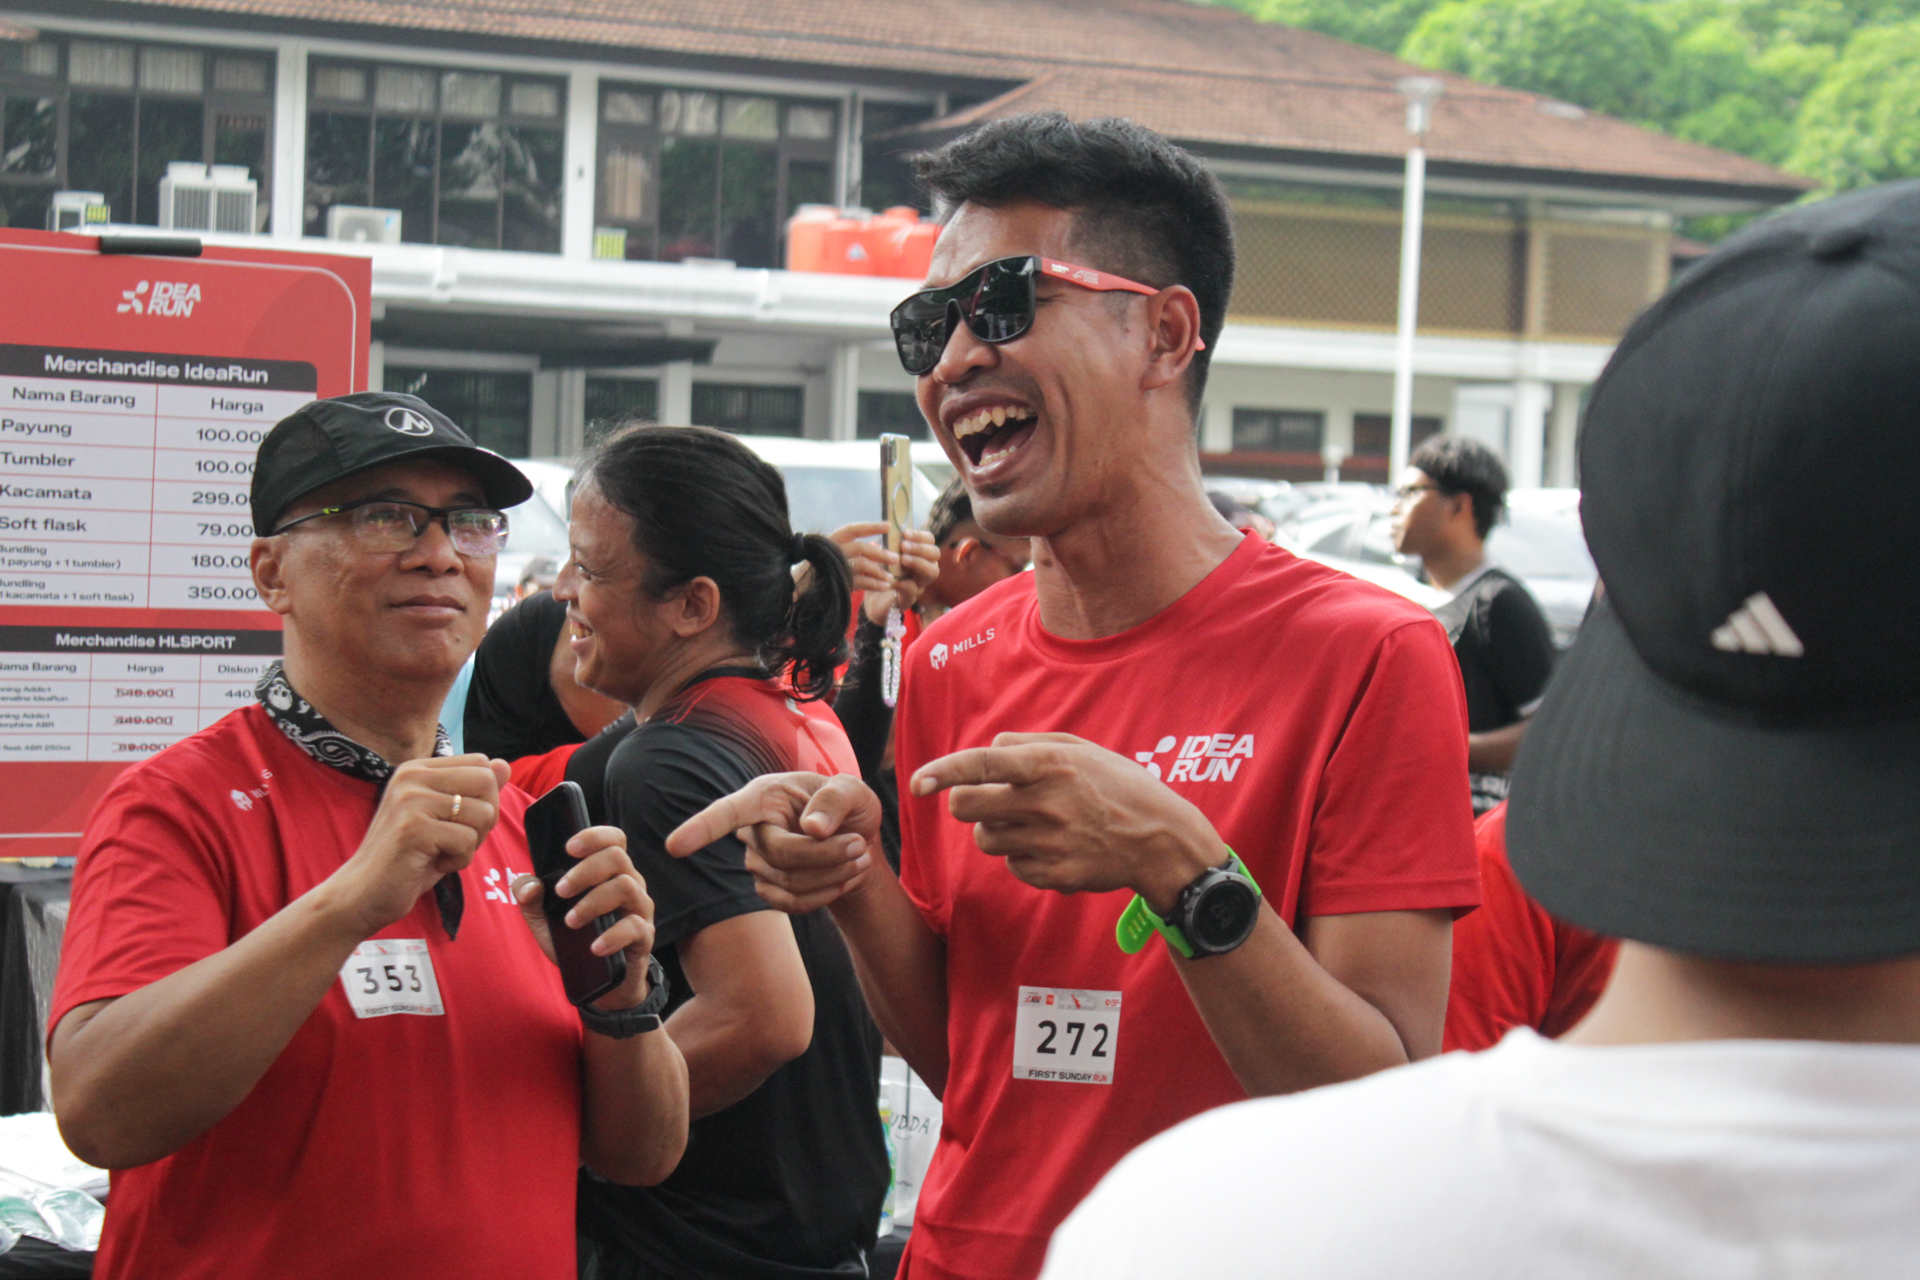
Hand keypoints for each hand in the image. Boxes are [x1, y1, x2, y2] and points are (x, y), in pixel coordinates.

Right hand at [329, 754, 508, 935]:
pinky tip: (432, 863)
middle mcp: (412, 776)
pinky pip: (467, 840)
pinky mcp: (413, 828)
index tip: (457, 822)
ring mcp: (411, 800)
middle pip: (486, 782)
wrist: (362, 894)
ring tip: (439, 852)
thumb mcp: (445, 819)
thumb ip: (472, 791)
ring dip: (470, 843)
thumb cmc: (408, 858)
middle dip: (484, 819)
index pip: (481, 764)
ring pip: (482, 813)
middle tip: (454, 839)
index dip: (485, 798)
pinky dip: (458, 860)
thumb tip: (504, 765)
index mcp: (419, 769)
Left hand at [512, 825, 659, 1010]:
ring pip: (626, 887)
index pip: (613, 840)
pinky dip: (611, 936)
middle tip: (561, 891)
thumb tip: (527, 886)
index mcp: (610, 874)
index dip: (594, 836)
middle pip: (617, 857)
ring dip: (593, 902)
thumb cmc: (577, 944)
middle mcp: (630, 884)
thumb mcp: (546, 921)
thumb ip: (532, 900)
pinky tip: (594, 947)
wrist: (603, 987)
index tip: (569, 848)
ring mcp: (640, 909)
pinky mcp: (645, 936)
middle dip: (585, 870)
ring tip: (571, 921)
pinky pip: (634, 927)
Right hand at [666, 773, 880, 913]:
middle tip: (859, 845)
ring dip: (833, 874)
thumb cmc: (848, 807)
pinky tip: (846, 876)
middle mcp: (752, 829)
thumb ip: (836, 800)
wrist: (855, 839)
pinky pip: (793, 903)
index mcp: (764, 795)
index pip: (727, 814)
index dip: (700, 829)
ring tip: (859, 855)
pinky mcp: (768, 889)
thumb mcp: (853, 790)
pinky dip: (827, 893)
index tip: (675, 846)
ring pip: (790, 882)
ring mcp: (756, 862)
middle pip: (780, 855)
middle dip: (825, 855)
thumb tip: (813, 828)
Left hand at [830, 522, 940, 621]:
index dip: (920, 536)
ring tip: (902, 559)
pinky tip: (891, 579)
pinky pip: (913, 590)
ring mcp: (919, 585)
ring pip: (932, 572)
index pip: (929, 541)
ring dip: (919, 563)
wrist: (871, 602)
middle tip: (903, 546)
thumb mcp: (881, 556)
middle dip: (920, 548)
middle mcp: (923, 568)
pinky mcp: (909, 600)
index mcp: (918, 555)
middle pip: (935, 554)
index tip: (905, 533)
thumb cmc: (879, 574)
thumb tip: (886, 526)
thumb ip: (886, 544)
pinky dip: (902, 583)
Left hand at [910, 733, 1224, 911]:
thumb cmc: (1119, 786)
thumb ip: (1028, 746)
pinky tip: (1052, 846)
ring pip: (985, 838)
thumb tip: (989, 751)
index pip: (981, 764)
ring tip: (1032, 822)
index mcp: (1049, 764)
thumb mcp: (1081, 750)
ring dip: (995, 829)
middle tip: (987, 800)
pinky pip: (1011, 865)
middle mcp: (1044, 803)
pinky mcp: (1053, 875)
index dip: (942, 772)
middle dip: (965, 802)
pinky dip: (1021, 856)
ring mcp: (1047, 842)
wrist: (1160, 840)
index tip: (917, 782)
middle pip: (966, 806)